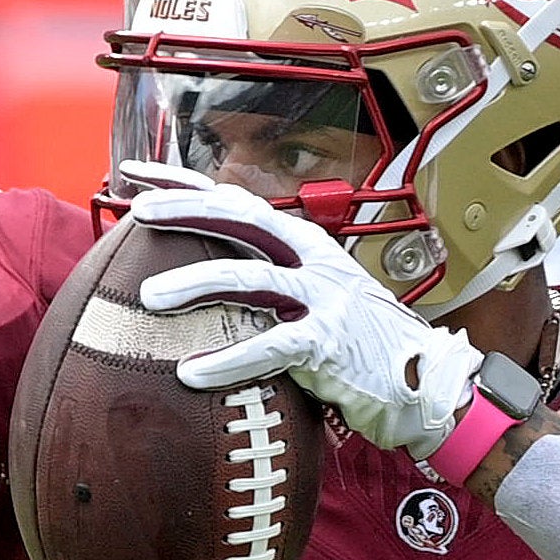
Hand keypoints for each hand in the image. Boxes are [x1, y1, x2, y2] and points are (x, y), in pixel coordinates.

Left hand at [135, 183, 485, 457]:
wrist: (425, 384)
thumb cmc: (361, 348)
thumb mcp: (315, 302)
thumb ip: (269, 288)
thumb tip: (206, 286)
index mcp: (305, 245)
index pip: (238, 201)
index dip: (185, 184)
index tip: (135, 175)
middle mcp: (313, 260)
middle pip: (242, 219)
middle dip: (186, 210)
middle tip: (135, 212)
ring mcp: (323, 298)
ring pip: (249, 276)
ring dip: (195, 283)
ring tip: (148, 299)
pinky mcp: (328, 342)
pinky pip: (270, 347)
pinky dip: (227, 361)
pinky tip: (191, 374)